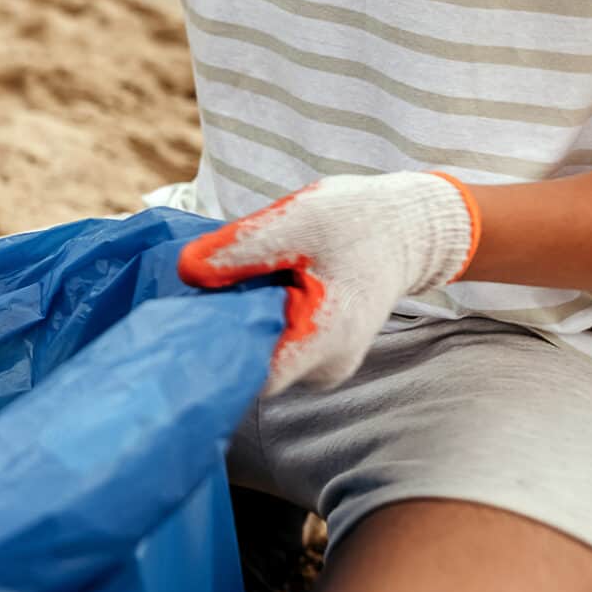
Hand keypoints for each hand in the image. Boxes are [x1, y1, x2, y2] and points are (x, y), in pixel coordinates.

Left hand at [178, 172, 480, 394]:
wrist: (405, 228)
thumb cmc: (355, 220)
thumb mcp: (296, 219)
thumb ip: (241, 248)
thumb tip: (186, 269)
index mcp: (324, 338)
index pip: (250, 372)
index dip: (213, 347)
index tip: (187, 315)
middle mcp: (325, 368)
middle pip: (252, 363)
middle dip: (225, 326)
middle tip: (207, 284)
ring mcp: (323, 367)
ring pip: (262, 354)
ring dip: (243, 320)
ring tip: (242, 279)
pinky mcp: (318, 356)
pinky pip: (275, 346)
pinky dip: (260, 319)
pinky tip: (260, 288)